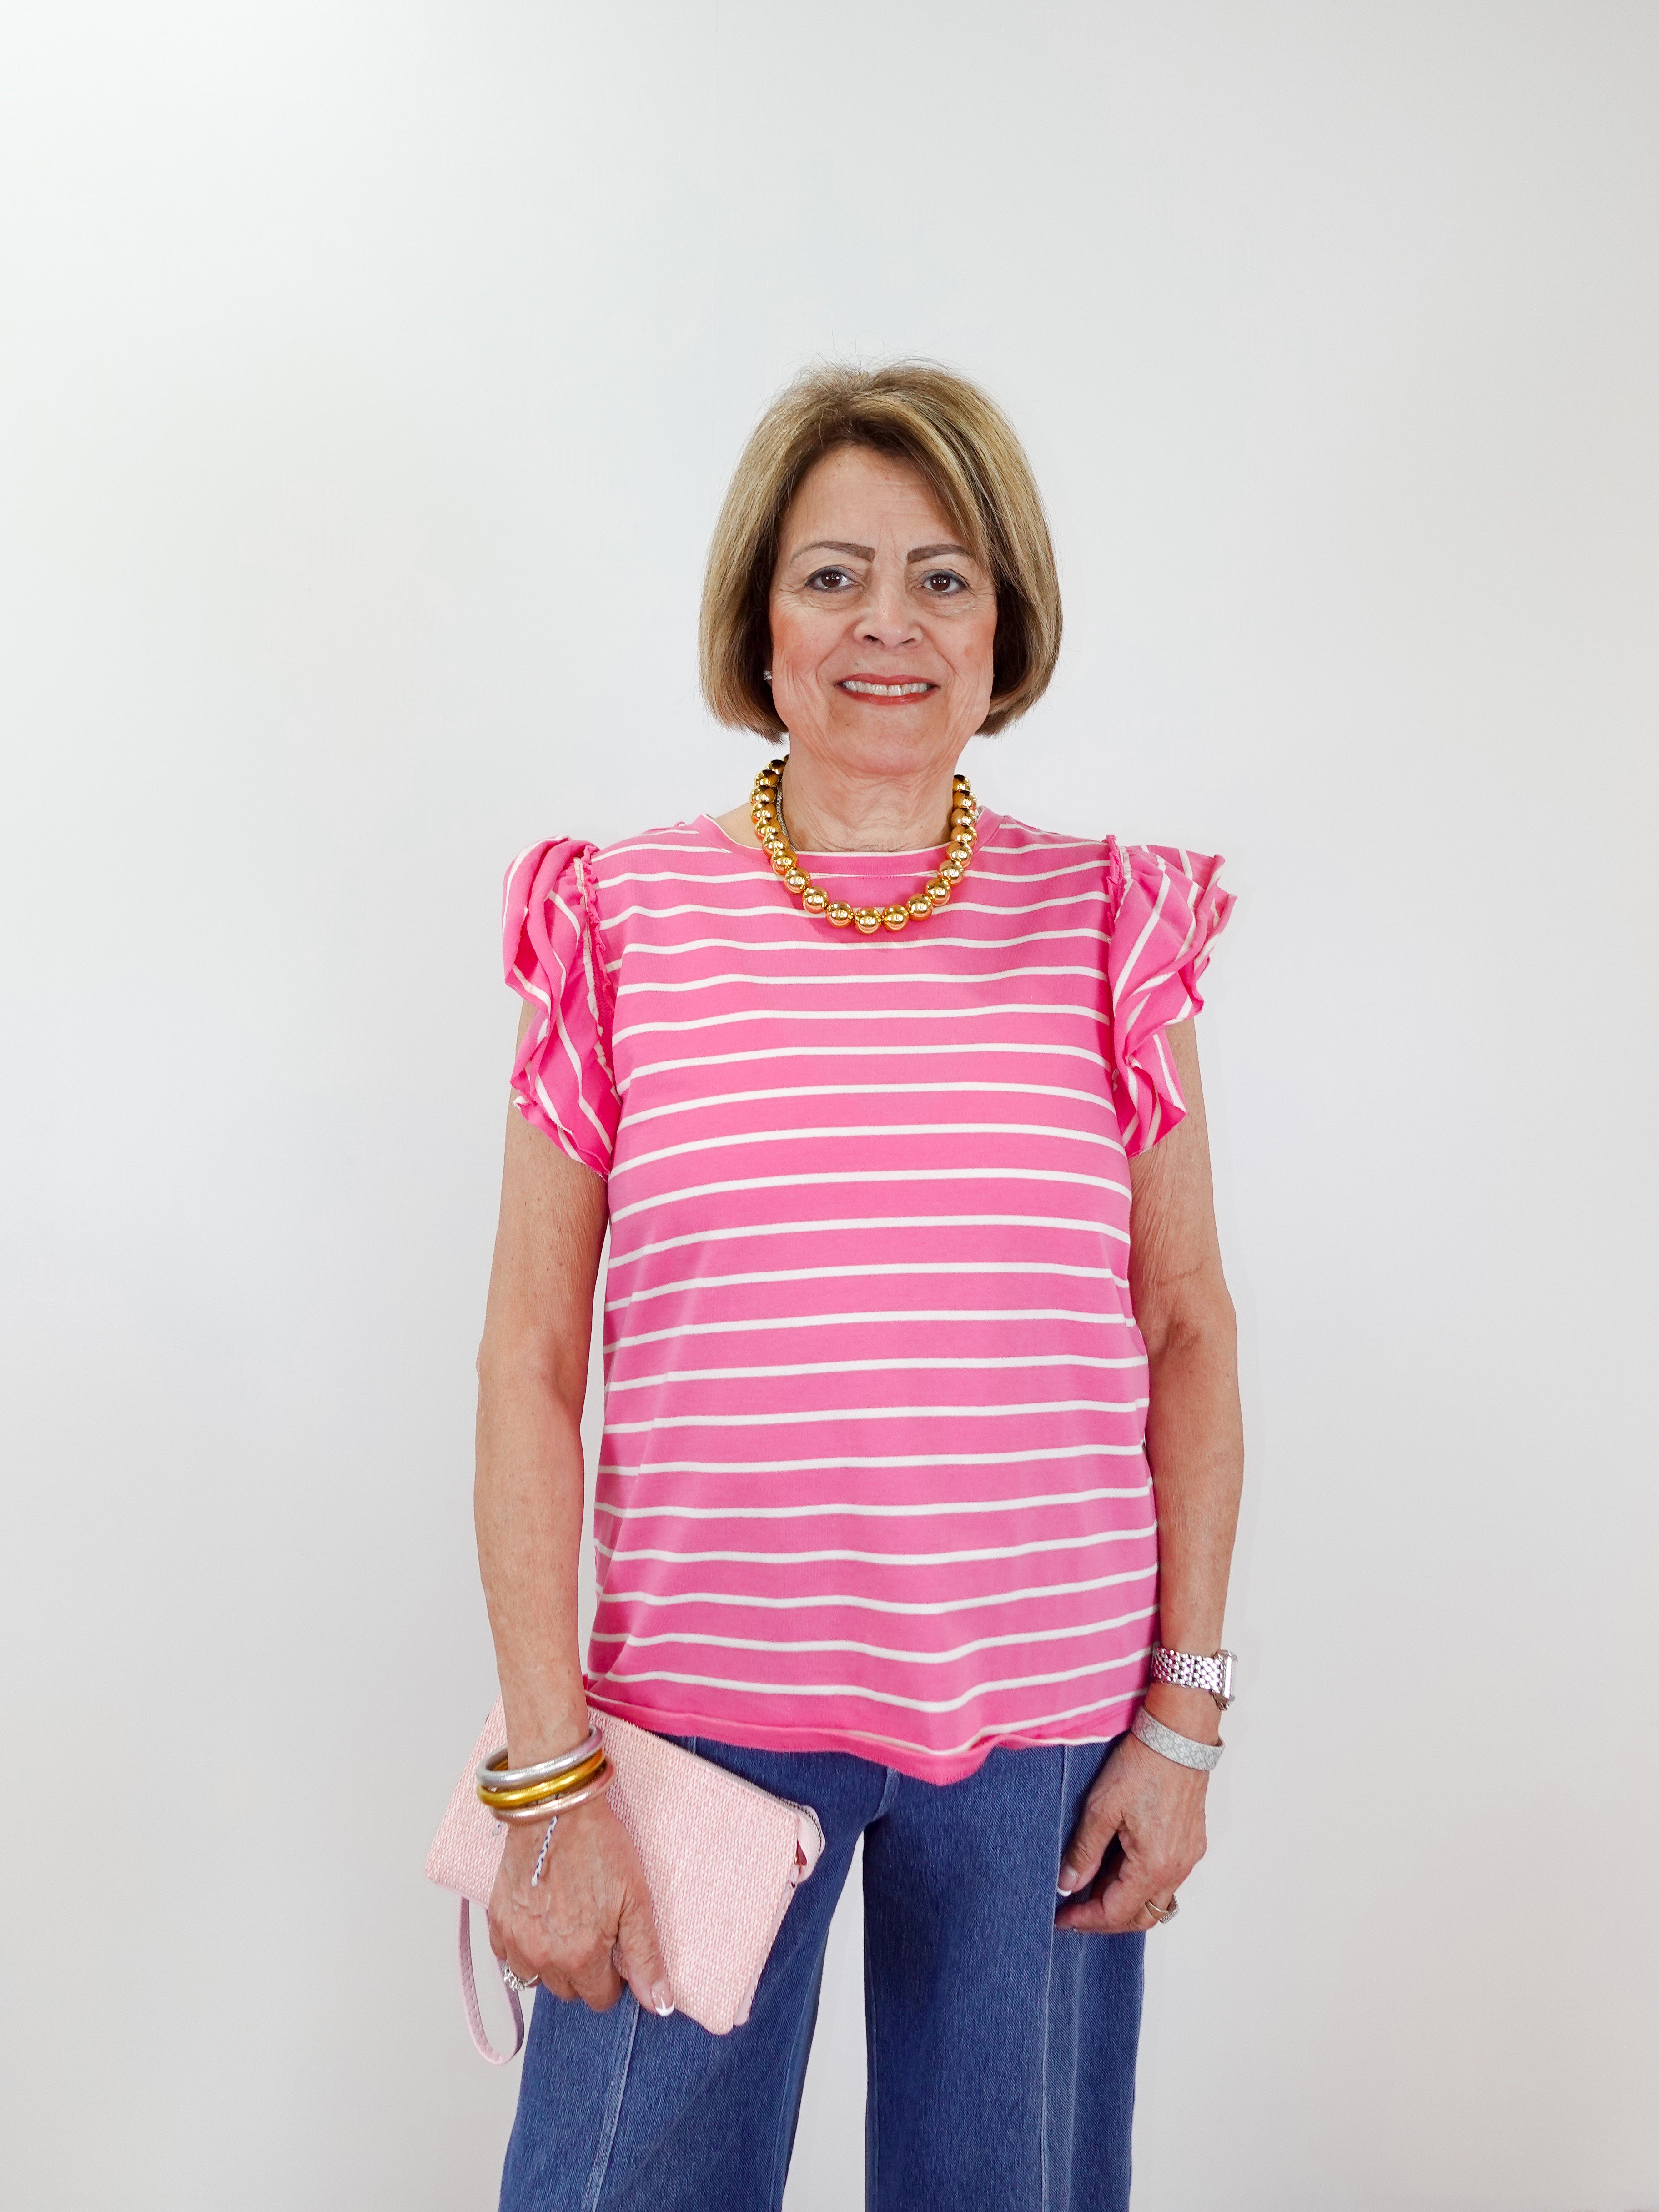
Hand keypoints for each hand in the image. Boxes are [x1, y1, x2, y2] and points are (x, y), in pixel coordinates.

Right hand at [487, 1794, 674, 2015]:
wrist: (557, 1808)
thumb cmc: (598, 1847)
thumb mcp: (636, 1900)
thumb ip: (646, 1957)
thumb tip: (661, 2004)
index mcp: (581, 1958)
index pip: (600, 1999)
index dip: (613, 1978)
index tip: (615, 1950)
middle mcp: (544, 1957)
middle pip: (568, 1990)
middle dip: (583, 1970)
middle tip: (593, 1931)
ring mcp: (515, 1940)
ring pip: (534, 1978)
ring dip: (551, 1963)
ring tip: (565, 1927)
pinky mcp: (497, 1921)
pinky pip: (507, 1955)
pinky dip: (522, 1947)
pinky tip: (539, 1921)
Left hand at [1055, 1732, 1207, 1932]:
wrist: (1178, 1736)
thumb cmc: (1143, 1765)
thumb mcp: (1101, 1808)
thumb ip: (1084, 1851)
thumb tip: (1067, 1883)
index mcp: (1154, 1866)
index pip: (1116, 1912)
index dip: (1086, 1920)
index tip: (1062, 1918)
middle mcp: (1177, 1869)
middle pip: (1140, 1916)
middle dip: (1106, 1918)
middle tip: (1075, 1909)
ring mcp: (1188, 1856)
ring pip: (1155, 1899)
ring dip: (1123, 1899)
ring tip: (1091, 1882)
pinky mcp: (1191, 1843)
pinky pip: (1166, 1878)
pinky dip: (1140, 1881)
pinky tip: (1118, 1864)